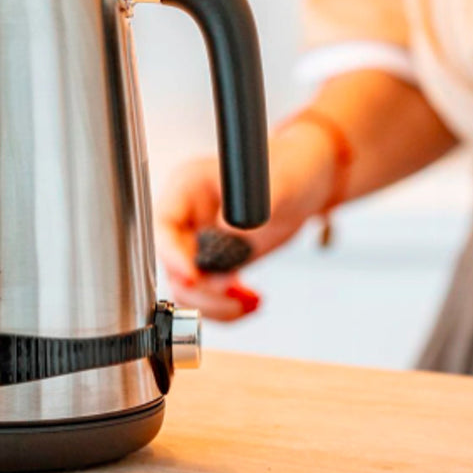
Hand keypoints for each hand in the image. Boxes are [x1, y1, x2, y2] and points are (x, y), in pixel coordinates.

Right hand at [156, 121, 335, 319]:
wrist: (308, 182)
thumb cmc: (291, 167)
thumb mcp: (277, 184)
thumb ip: (250, 207)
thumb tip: (228, 231)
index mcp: (188, 188)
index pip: (164, 227)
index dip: (173, 256)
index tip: (194, 277)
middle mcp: (188, 217)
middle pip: (173, 265)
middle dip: (202, 288)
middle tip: (233, 292)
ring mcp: (200, 242)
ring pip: (189, 287)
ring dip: (216, 304)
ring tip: (248, 302)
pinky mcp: (217, 262)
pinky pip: (209, 294)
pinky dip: (227, 305)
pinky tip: (251, 300)